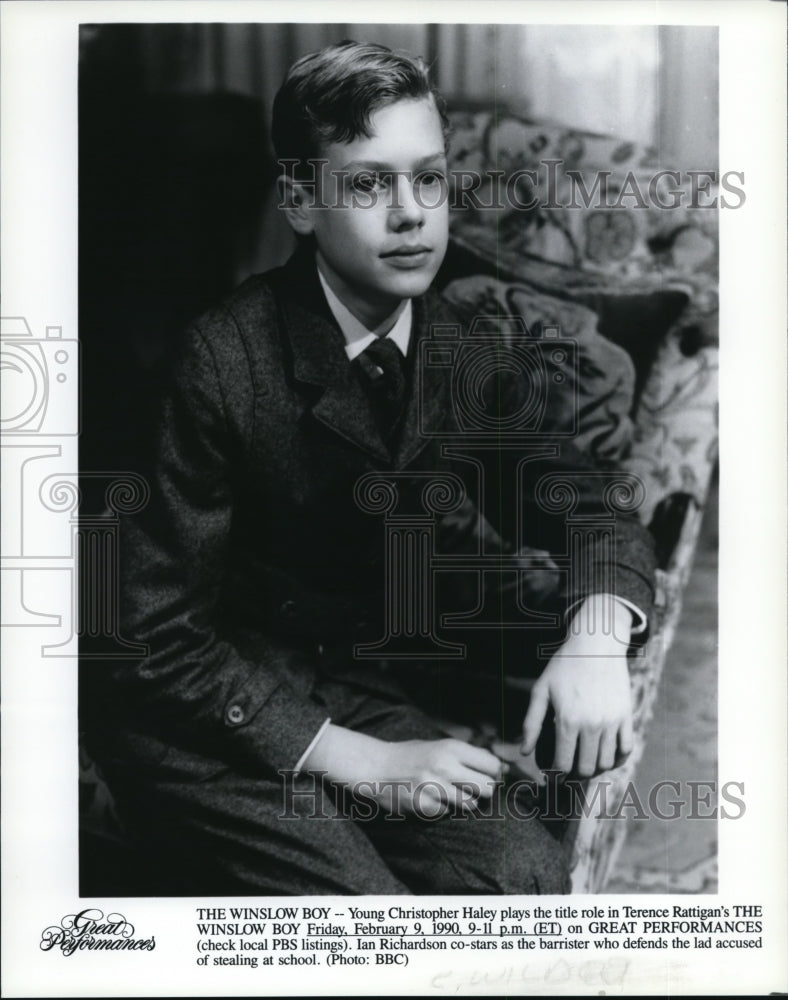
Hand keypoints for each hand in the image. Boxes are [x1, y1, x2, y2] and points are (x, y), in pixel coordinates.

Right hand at [302, 726, 504, 817]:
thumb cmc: (412, 755)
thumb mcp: (440, 746)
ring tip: (451, 793)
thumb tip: (504, 768)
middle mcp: (445, 766)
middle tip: (473, 788)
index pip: (492, 765)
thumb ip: (469, 756)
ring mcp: (435, 787)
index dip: (495, 773)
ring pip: (471, 804)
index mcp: (451, 747)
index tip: (489, 775)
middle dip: (484, 790)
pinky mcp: (425, 806)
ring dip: (465, 802)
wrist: (376, 767)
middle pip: (487, 787)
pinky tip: (432, 798)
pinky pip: (448, 813)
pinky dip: (444, 809)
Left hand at [520, 595, 634, 776]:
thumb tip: (524, 751)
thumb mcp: (541, 690)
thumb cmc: (564, 666)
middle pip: (586, 768)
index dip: (556, 775)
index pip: (563, 764)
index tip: (553, 774)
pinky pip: (626, 748)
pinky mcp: (626, 716)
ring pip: (607, 763)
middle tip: (568, 769)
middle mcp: (592, 725)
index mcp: (568, 721)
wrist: (596, 644)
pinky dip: (617, 757)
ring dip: (595, 767)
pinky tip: (606, 754)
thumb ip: (532, 722)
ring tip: (585, 760)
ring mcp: (612, 721)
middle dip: (575, 773)